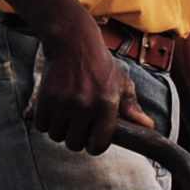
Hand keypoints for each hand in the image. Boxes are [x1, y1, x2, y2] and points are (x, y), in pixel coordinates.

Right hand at [25, 25, 144, 154]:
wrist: (74, 43)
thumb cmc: (101, 66)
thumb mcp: (122, 84)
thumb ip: (132, 108)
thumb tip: (148, 127)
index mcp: (107, 104)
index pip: (98, 143)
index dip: (94, 146)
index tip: (91, 142)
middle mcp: (85, 105)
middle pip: (74, 143)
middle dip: (75, 138)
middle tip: (78, 124)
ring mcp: (64, 102)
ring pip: (57, 136)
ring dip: (60, 130)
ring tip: (67, 115)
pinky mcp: (46, 98)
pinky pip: (42, 126)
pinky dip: (46, 121)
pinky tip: (54, 109)